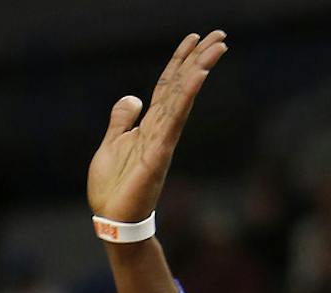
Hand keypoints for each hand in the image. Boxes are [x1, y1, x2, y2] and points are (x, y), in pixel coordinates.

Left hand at [86, 30, 227, 223]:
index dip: (178, 61)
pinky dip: (186, 96)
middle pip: (181, 86)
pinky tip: (198, 75)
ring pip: (183, 97)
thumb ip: (121, 120)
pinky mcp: (159, 153)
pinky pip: (175, 119)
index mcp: (149, 126)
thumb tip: (132, 99)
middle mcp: (160, 129)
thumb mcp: (111, 144)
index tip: (193, 38)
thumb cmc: (113, 188)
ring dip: (199, 70)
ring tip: (217, 47)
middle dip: (199, 59)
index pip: (167, 86)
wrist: (111, 220)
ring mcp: (162, 140)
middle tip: (220, 35)